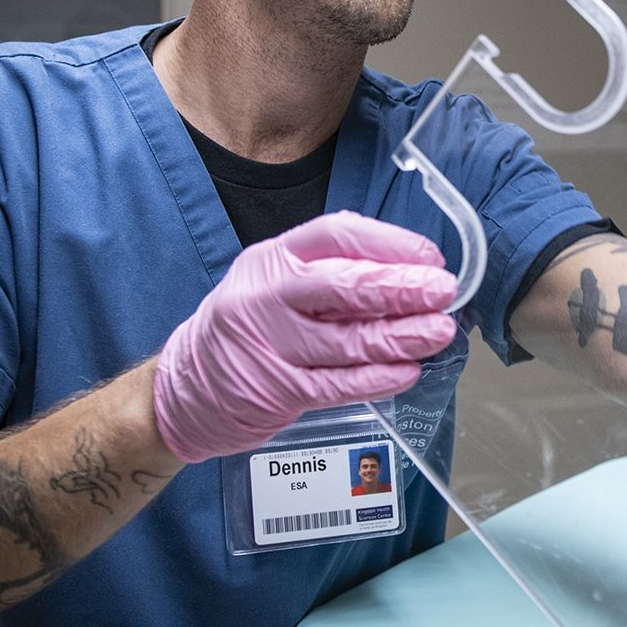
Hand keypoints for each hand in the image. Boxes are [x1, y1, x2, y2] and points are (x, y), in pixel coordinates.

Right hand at [152, 212, 457, 462]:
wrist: (184, 391)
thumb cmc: (247, 328)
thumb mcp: (274, 282)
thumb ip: (328, 271)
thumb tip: (406, 269)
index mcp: (272, 258)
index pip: (336, 236)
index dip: (389, 243)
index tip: (429, 257)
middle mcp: (267, 296)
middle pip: (344, 286)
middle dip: (402, 288)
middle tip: (443, 292)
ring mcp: (271, 345)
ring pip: (348, 340)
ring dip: (401, 336)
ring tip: (440, 332)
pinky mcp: (277, 390)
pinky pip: (338, 384)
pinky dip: (378, 378)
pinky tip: (408, 370)